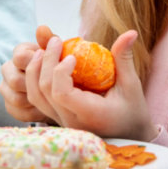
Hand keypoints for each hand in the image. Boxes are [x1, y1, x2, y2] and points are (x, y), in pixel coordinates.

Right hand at [0, 26, 56, 122]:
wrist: (65, 87)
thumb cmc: (64, 67)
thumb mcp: (61, 52)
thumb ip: (51, 41)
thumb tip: (42, 28)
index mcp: (20, 52)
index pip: (20, 58)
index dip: (38, 65)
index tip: (55, 68)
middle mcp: (8, 69)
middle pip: (15, 81)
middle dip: (37, 86)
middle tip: (55, 89)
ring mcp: (6, 88)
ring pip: (15, 98)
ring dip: (35, 101)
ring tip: (52, 100)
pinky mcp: (10, 106)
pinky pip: (17, 112)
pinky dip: (33, 113)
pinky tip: (47, 110)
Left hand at [25, 30, 154, 140]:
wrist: (128, 136)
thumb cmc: (132, 111)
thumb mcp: (131, 85)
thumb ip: (124, 59)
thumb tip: (130, 32)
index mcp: (90, 114)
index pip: (62, 94)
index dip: (60, 71)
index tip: (72, 56)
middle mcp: (71, 121)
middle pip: (44, 91)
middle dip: (45, 61)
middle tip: (55, 40)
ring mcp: (61, 122)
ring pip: (35, 97)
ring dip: (35, 70)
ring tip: (43, 50)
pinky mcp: (56, 118)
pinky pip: (37, 100)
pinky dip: (35, 80)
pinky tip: (43, 63)